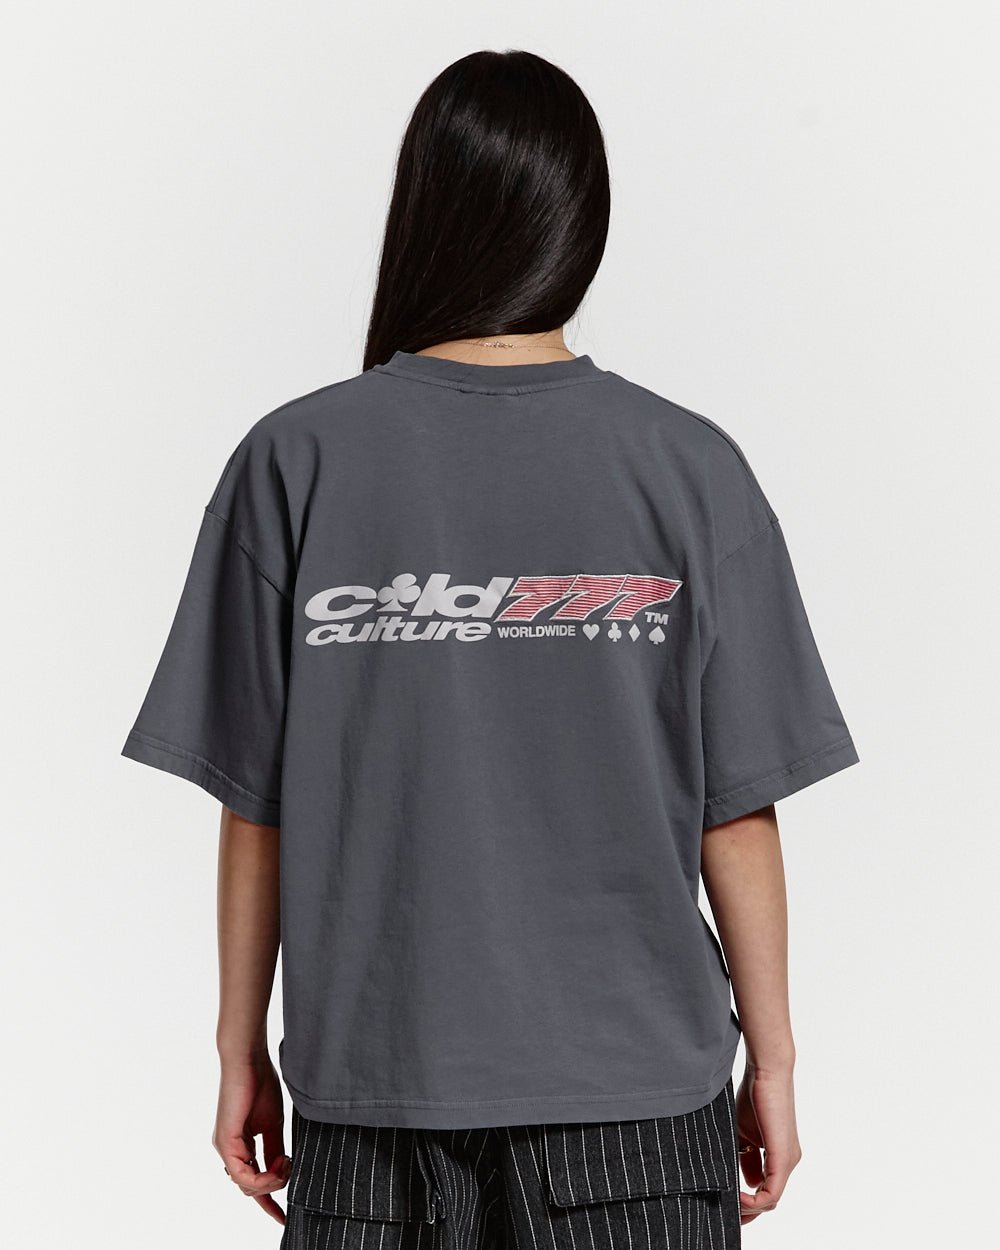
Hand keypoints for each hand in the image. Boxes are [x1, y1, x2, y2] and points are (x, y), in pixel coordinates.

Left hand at [212, 1053, 291, 1224]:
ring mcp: (226, 1148)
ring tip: (286, 1163)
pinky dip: (261, 1176)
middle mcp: (230, 1150)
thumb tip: (282, 1171)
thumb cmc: (261, 1084)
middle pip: (250, 1188)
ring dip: (270, 1181)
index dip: (268, 1202)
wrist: (250, 1061)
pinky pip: (241, 1174)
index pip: (253, 1182)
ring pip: (246, 1185)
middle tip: (291, 1168)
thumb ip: (275, 1150)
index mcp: (241, 1146)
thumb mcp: (274, 1125)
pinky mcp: (226, 1142)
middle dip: (274, 1187)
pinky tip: (277, 1164)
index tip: (283, 1216)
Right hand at [734, 1063, 802, 1224]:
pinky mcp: (783, 1156)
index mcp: (778, 1157)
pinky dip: (755, 1201)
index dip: (746, 1203)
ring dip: (748, 1207)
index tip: (726, 1205)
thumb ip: (744, 1157)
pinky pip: (772, 1193)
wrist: (766, 1072)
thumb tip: (744, 1182)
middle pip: (768, 1200)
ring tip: (728, 1204)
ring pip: (770, 1200)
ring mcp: (787, 1161)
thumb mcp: (743, 1133)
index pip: (765, 1190)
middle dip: (747, 1212)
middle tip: (727, 1217)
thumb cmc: (754, 1096)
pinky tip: (737, 1197)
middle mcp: (787, 1162)